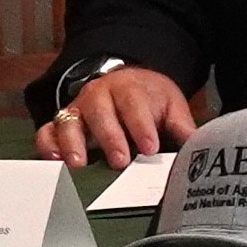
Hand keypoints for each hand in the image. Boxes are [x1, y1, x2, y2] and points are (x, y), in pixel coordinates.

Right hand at [40, 65, 199, 169]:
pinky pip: (47, 131)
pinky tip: (55, 161)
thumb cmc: (150, 98)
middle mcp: (98, 95)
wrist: (127, 81)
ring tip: (79, 165)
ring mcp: (77, 108)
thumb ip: (181, 125)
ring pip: (70, 122)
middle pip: (100, 113)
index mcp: (128, 88)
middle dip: (110, 138)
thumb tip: (199, 145)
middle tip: (120, 161)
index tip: (150, 148)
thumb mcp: (170, 104)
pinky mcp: (61, 122)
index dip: (141, 126)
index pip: (134, 105)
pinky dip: (47, 145)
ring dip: (73, 144)